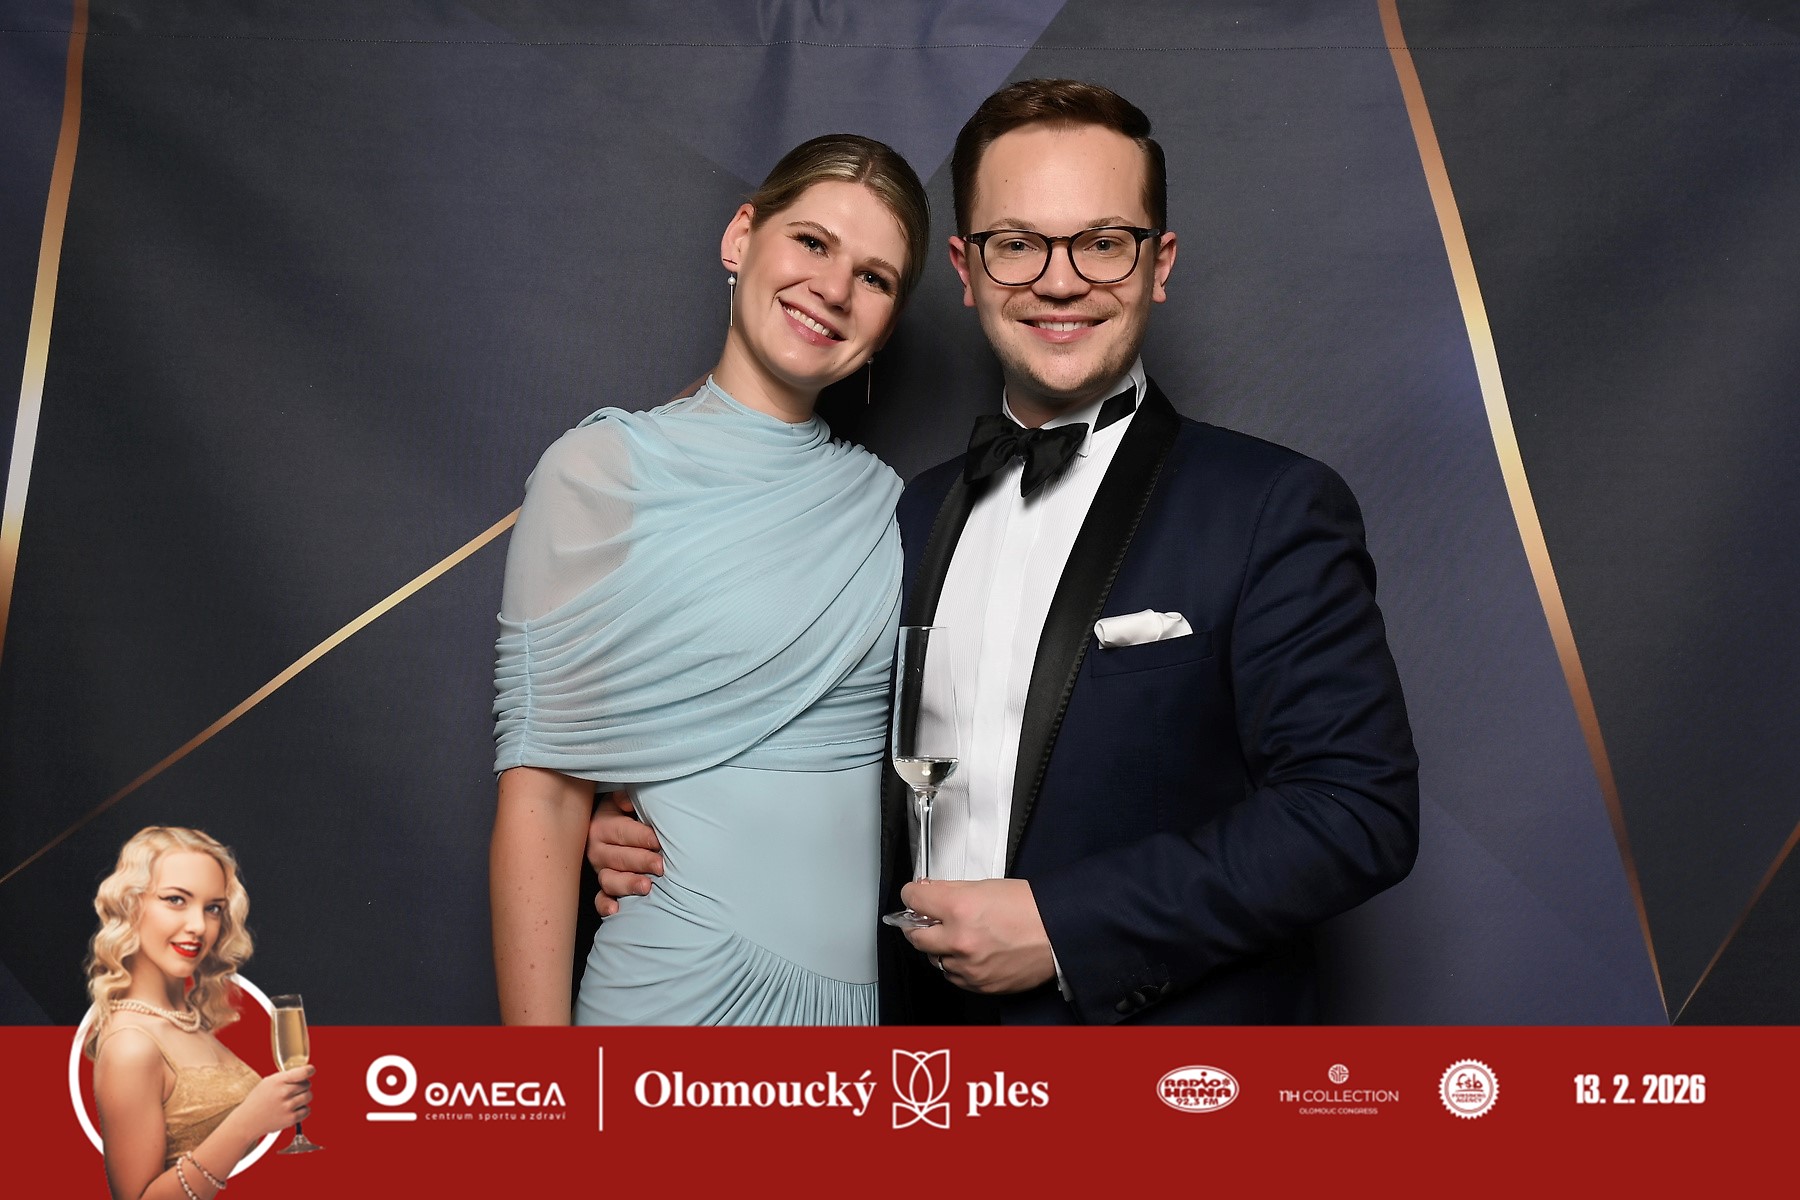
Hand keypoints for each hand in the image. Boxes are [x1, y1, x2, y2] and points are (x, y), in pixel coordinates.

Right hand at [233, 1065, 313, 1138]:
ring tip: (292, 1100)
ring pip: (309, 1096)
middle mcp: (284, 1093)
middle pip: (307, 1084)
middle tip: (292, 1090)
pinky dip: (302, 1110)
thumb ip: (286, 1077)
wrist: (247, 1121)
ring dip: (303, 1097)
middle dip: (302, 1086)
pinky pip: (307, 1110)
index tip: (311, 1071)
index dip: (310, 1070)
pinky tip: (292, 1109)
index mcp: (278, 1081)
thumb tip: (304, 1073)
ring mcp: (288, 1107)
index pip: (303, 1072)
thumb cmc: (258, 1100)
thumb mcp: (268, 1082)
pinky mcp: (291, 1119)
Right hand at [586, 791, 661, 915]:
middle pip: (618, 858)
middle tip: (660, 866)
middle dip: (641, 862)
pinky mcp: (604, 888)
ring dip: (627, 884)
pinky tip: (616, 909)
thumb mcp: (625, 799)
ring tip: (646, 887)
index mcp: (602, 825)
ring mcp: (600, 870)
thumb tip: (627, 801)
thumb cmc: (630, 811)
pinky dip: (606, 905)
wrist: (620, 826)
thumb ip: (627, 797)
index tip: (657, 841)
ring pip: (610, 880)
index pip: (622, 832)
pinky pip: (601, 899)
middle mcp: (598, 849)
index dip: (641, 837)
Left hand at [900, 879, 1055, 993]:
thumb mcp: (985, 886)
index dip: (913, 894)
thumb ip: (949, 890)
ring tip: (961, 937)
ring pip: (934, 959)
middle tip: (926, 920)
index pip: (912, 900)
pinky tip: (973, 953)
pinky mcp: (979, 985)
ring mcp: (968, 967)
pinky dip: (957, 965)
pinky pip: (954, 976)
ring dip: (940, 948)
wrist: (1059, 933)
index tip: (915, 896)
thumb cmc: (1029, 907)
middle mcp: (959, 940)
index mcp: (959, 909)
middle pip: (914, 936)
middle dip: (918, 926)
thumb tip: (925, 892)